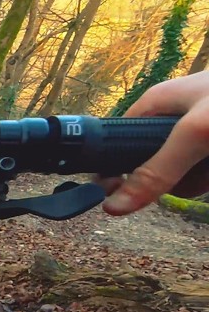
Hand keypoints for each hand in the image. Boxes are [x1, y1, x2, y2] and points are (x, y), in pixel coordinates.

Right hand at [101, 71, 208, 214]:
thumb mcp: (195, 134)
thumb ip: (156, 171)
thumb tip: (112, 207)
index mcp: (155, 104)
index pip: (116, 144)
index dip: (118, 172)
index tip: (127, 196)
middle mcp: (173, 118)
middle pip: (154, 166)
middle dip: (177, 179)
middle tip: (200, 173)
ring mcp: (198, 133)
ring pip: (186, 174)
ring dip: (204, 180)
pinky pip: (206, 173)